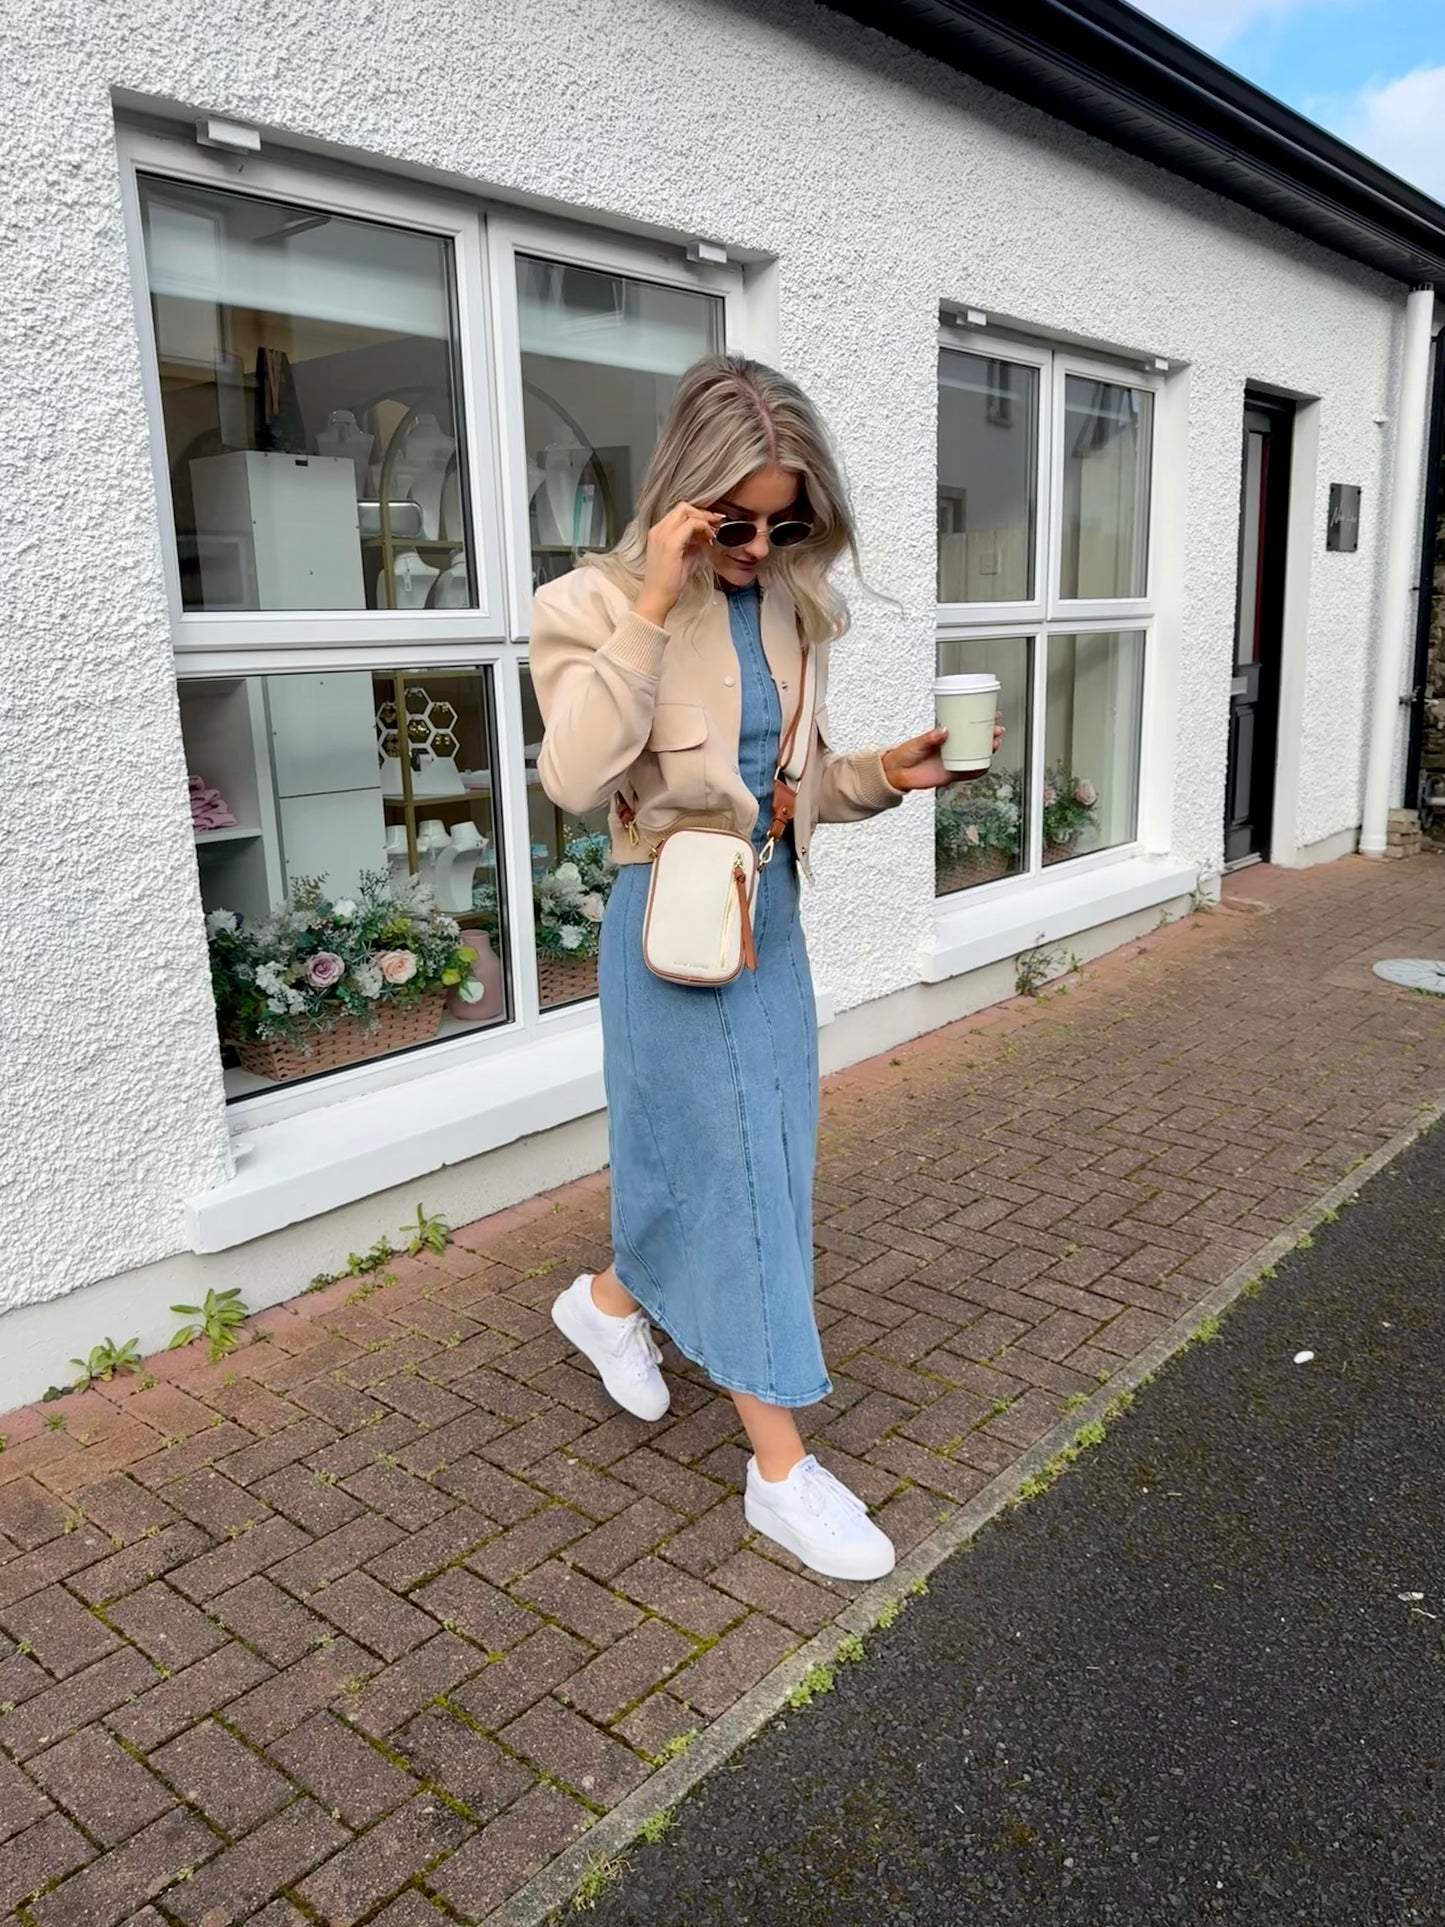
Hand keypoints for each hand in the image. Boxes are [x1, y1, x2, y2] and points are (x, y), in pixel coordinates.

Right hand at [635, 502, 722, 627]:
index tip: (710, 523)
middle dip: (702, 513)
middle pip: (682, 507)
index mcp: (658, 532)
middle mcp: (658, 530)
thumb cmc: (667, 583)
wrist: (656, 597)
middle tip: (715, 523)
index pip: (678, 512)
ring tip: (713, 531)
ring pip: (686, 511)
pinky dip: (702, 527)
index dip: (697, 514)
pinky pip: (690, 525)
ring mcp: (663, 535)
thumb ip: (690, 544)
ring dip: (703, 519)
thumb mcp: (681, 558)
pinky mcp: (671, 544)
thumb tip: (702, 537)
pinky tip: (708, 537)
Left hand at [882, 716, 1005, 790]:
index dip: (981, 720)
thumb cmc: (905, 755)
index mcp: (945, 737)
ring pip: (977, 755)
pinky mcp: (952, 774)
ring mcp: (954, 761)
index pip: (967, 726)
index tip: (992, 714)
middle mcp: (952, 748)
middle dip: (990, 734)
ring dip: (988, 750)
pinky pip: (969, 772)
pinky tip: (986, 764)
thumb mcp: (917, 743)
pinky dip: (979, 769)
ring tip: (994, 743)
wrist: (897, 774)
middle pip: (977, 740)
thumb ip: (930, 738)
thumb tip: (943, 731)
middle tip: (996, 729)